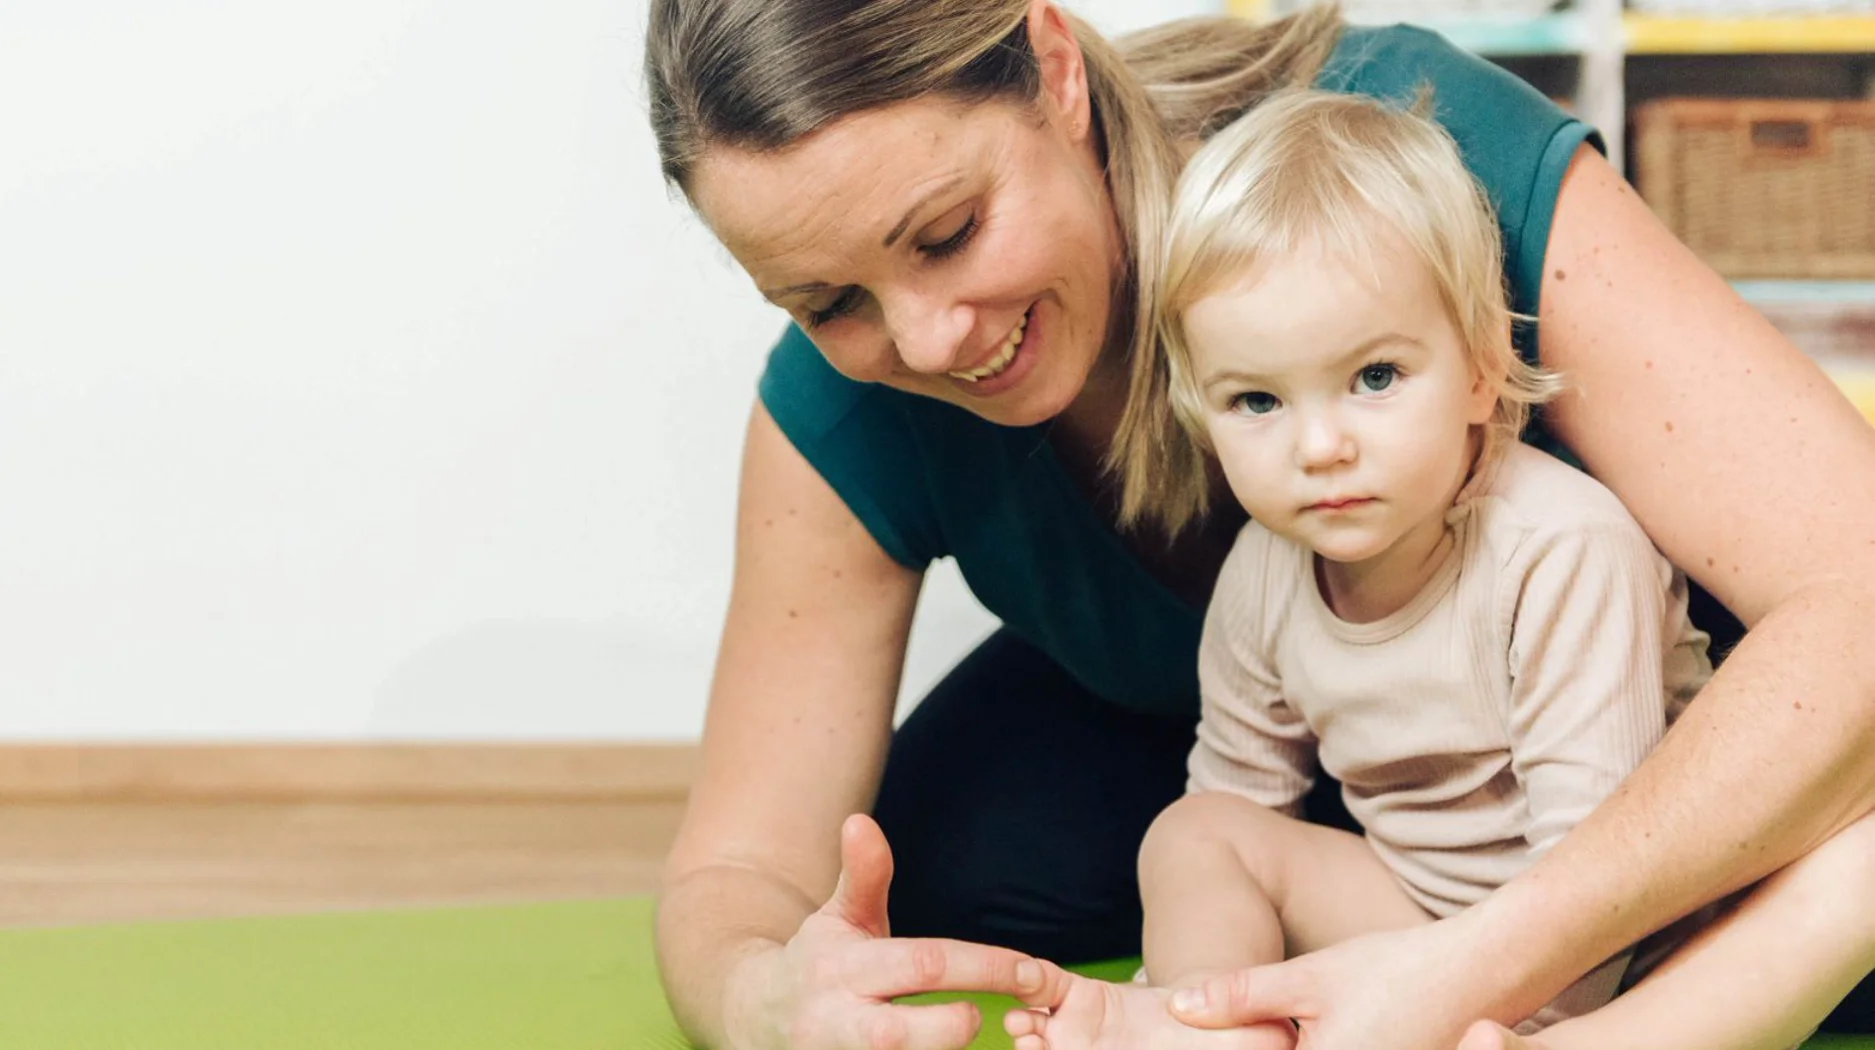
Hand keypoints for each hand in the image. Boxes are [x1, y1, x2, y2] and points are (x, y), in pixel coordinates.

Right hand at [726, 813, 1052, 1049]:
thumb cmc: (818, 962)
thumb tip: (860, 821)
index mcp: (845, 968)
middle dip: (955, 1027)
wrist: (758, 1018)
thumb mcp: (839, 917)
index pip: (923, 965)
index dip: (982, 967)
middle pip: (900, 1033)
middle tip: (991, 1016)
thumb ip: (863, 875)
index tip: (1029, 970)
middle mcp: (837, 1021)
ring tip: (973, 1035)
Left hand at [1166, 914, 1536, 1049]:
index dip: (1234, 1046)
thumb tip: (1174, 1008)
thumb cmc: (1393, 969)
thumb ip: (1240, 997)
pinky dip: (1318, 1049)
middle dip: (1259, 1044)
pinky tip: (1306, 1033)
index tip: (1205, 1035)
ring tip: (1298, 1022)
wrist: (1482, 973)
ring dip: (1284, 1047)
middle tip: (1279, 1019)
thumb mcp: (1309, 978)